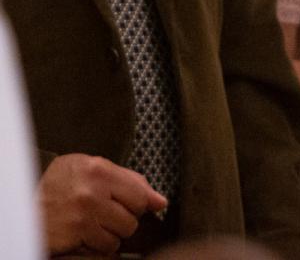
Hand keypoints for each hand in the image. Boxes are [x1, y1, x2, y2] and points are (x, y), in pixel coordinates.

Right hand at [39, 153, 166, 255]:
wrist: (22, 204)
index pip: (140, 194)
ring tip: (91, 225)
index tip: (126, 206)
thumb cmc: (60, 185)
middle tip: (102, 215)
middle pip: (133, 217)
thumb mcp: (92, 170)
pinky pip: (105, 247)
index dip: (137, 204)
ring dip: (109, 235)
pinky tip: (83, 235)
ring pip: (121, 234)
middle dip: (121, 220)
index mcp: (99, 169)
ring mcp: (84, 213)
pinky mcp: (75, 233)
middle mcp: (92, 190)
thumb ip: (129, 181)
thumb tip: (160, 202)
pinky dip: (97, 246)